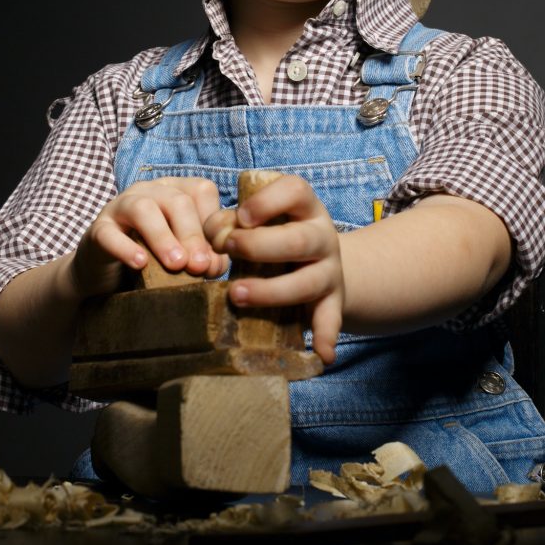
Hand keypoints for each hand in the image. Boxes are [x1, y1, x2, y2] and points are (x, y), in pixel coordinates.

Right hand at [72, 177, 227, 297]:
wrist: (108, 274)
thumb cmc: (154, 259)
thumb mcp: (181, 255)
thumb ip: (200, 256)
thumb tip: (214, 266)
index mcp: (175, 190)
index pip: (202, 191)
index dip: (212, 223)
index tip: (216, 258)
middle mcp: (149, 191)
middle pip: (177, 201)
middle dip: (192, 234)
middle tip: (198, 266)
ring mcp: (120, 206)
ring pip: (143, 208)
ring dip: (163, 237)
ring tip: (176, 265)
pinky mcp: (98, 229)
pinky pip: (109, 233)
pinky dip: (126, 248)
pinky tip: (140, 264)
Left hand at [204, 175, 343, 365]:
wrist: (320, 262)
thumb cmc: (275, 234)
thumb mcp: (260, 221)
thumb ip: (232, 222)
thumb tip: (212, 233)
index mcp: (305, 207)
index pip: (295, 190)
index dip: (267, 202)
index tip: (241, 216)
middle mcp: (321, 236)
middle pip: (298, 240)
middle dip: (259, 246)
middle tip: (229, 250)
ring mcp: (329, 270)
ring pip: (307, 282)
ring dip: (271, 291)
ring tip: (236, 295)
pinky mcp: (332, 301)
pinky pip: (332, 318)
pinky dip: (327, 336)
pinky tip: (321, 354)